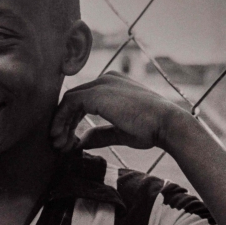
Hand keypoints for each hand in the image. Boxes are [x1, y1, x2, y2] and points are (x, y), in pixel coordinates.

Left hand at [49, 72, 191, 152]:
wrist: (167, 125)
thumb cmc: (151, 129)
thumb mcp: (120, 132)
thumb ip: (101, 134)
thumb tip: (82, 142)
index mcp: (113, 86)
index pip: (83, 101)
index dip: (71, 121)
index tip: (67, 142)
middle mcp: (106, 79)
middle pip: (74, 100)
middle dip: (63, 124)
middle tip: (58, 145)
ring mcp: (102, 84)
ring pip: (69, 101)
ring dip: (60, 124)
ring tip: (59, 145)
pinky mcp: (97, 93)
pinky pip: (70, 103)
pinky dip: (62, 120)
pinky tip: (61, 137)